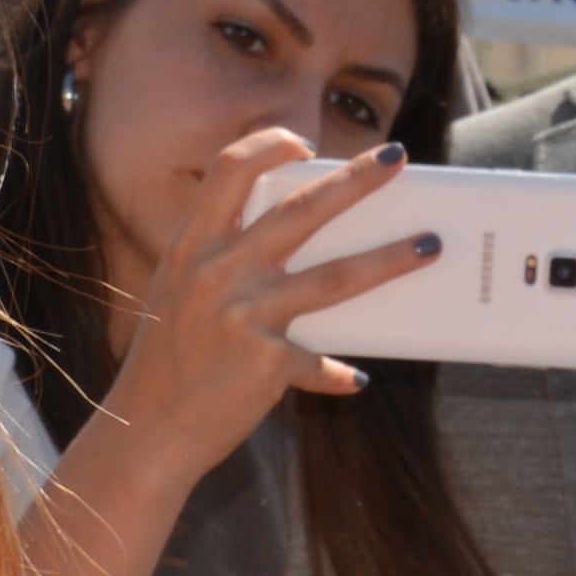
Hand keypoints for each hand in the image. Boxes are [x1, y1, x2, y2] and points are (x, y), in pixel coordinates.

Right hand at [89, 131, 434, 458]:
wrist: (146, 432)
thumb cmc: (165, 362)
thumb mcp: (177, 294)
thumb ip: (221, 262)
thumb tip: (293, 245)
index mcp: (192, 247)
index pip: (230, 169)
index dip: (269, 146)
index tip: (304, 143)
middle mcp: (218, 272)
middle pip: (302, 209)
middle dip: (356, 179)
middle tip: (397, 157)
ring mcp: (245, 315)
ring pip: (337, 276)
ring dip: (391, 258)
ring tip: (430, 245)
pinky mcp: (267, 362)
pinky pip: (320, 361)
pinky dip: (336, 371)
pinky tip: (354, 378)